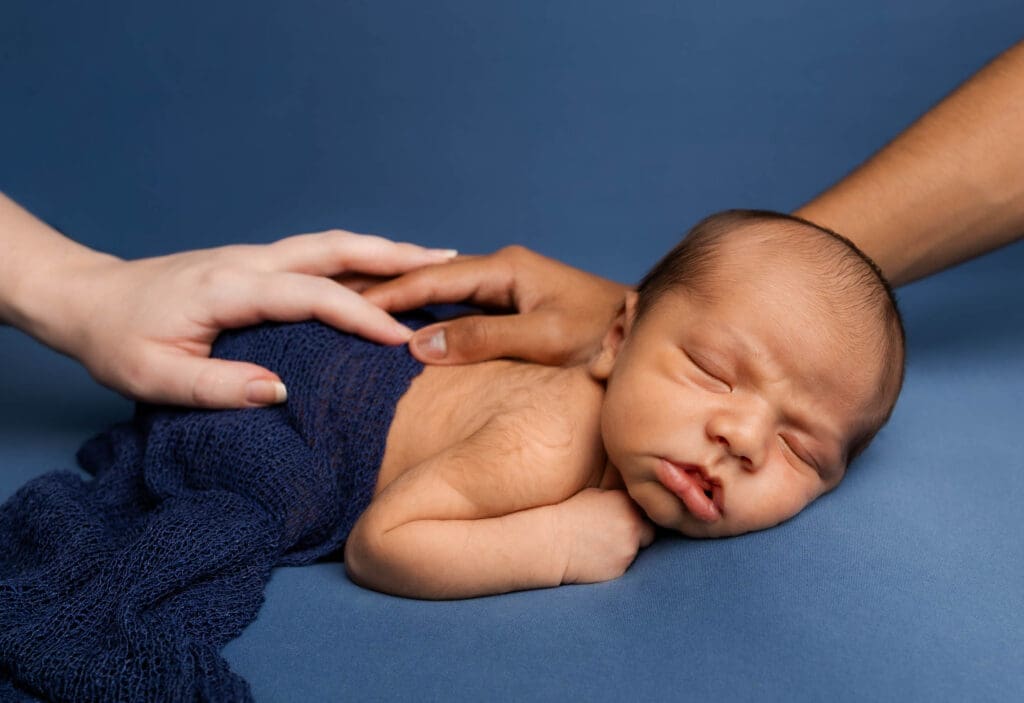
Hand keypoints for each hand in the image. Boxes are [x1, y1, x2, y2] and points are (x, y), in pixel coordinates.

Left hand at [34, 230, 455, 407]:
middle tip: (449, 263)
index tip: (404, 340)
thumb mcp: (155, 377)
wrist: (88, 298)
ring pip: (330, 246)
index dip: (362, 315)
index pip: (313, 295)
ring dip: (384, 250)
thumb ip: (218, 387)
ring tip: (433, 259)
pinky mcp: (253, 265)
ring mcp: (253, 258)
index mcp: (231, 286)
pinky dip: (359, 259)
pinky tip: (381, 272)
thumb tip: (283, 392)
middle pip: (335, 249)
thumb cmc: (119, 340)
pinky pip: (317, 256)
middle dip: (396, 255)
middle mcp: (249, 261)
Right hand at [362, 245, 630, 365]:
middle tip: (335, 300)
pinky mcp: (515, 309)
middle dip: (386, 290)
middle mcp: (503, 271)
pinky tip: (410, 331)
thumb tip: (419, 345)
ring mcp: (509, 288)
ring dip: (406, 304)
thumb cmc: (605, 338)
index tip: (347, 303)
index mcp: (506, 268)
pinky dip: (431, 318)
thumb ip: (483, 339)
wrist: (645, 340)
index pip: (433, 279)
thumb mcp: (544, 339)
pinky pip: (461, 310)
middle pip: (431, 281)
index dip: (390, 293)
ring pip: (444, 295)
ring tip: (360, 314)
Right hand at [556, 488, 655, 584]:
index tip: (623, 519)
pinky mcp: (621, 569)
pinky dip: (615, 563)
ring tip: (601, 546)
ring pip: (637, 551)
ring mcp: (628, 549)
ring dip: (625, 549)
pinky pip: (625, 566)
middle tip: (616, 535)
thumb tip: (633, 505)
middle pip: (649, 532)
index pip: (645, 510)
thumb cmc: (568, 515)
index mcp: (626, 502)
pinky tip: (597, 557)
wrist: (551, 542)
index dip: (636, 516)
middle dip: (638, 534)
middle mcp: (633, 525)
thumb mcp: (594, 495)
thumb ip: (619, 500)